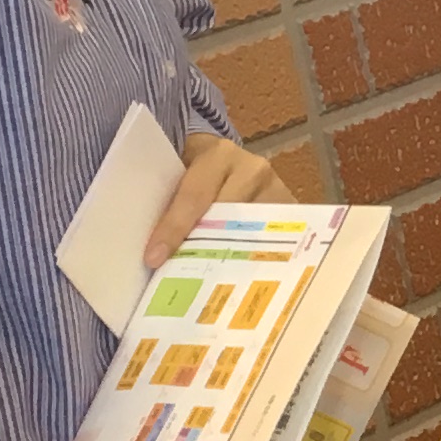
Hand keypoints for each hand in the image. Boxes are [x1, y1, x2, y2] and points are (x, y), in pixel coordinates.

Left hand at [144, 129, 292, 268]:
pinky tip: (237, 279)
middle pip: (227, 218)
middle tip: (183, 279)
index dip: (173, 229)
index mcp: (218, 155)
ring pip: (251, 232)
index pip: (193, 197)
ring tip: (210, 285)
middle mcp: (253, 169)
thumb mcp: (179, 171)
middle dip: (202, 248)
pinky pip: (273, 240)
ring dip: (229, 258)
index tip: (154, 258)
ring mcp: (276, 190)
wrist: (227, 158)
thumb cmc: (196, 168)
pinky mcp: (291, 211)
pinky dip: (252, 259)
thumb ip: (167, 198)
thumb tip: (150, 246)